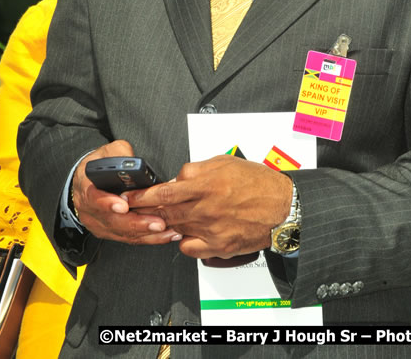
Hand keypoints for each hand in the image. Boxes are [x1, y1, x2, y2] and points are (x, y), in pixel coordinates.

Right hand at [71, 140, 180, 245]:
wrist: (87, 183)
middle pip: (113, 221)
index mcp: (87, 189)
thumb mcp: (107, 153)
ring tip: (169, 230)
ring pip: (123, 234)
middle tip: (158, 223)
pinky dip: (148, 238)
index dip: (108, 203)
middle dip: (137, 223)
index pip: (94, 198)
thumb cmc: (99, 167)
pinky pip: (129, 239)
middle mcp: (90, 212)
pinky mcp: (110, 233)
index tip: (124, 206)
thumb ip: (120, 155)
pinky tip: (166, 234)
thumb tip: (133, 161)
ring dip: (147, 234)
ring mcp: (99, 225)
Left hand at [124, 154, 292, 258]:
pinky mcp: (218, 246)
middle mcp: (206, 209)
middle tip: (139, 209)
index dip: (142, 196)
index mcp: (206, 185)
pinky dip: (184, 240)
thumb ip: (197, 169)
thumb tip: (177, 177)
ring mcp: (211, 230)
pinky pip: (189, 248)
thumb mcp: (224, 162)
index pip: (164, 192)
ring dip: (167, 223)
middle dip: (148, 211)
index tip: (129, 197)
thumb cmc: (256, 182)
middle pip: (165, 213)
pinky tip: (190, 231)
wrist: (281, 206)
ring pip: (176, 229)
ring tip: (171, 216)